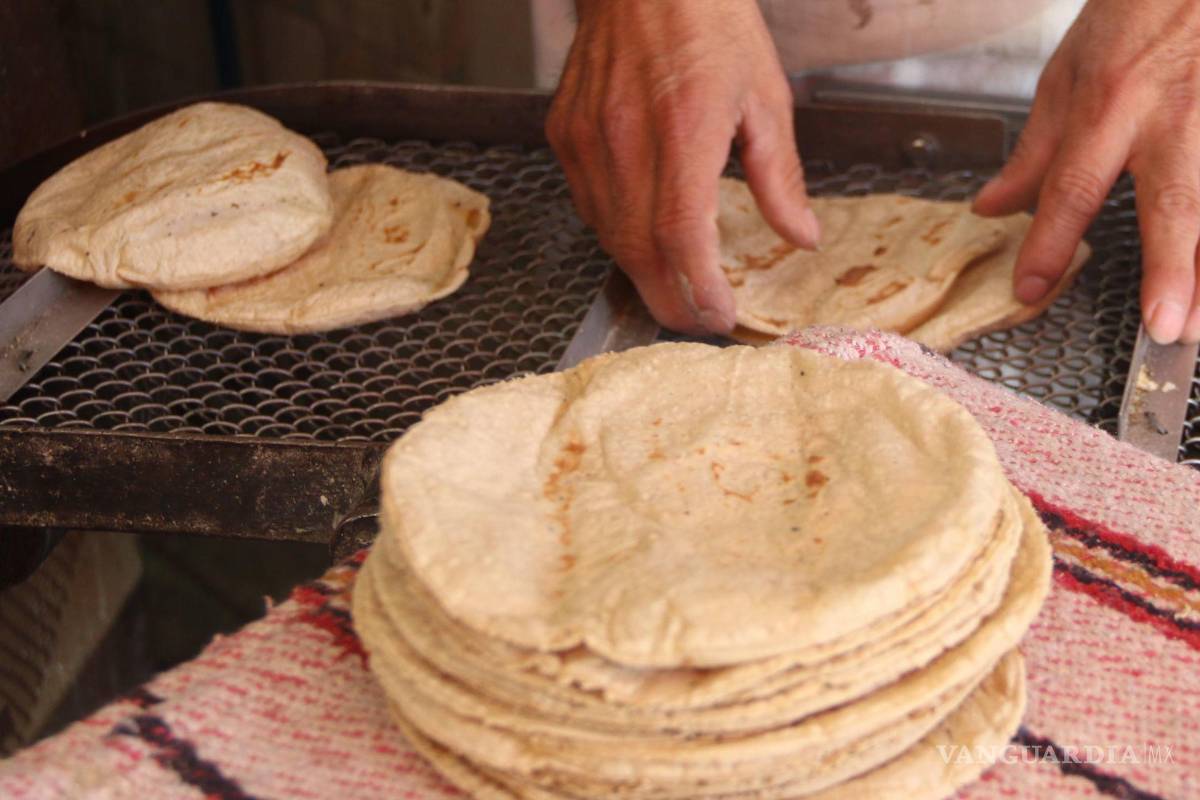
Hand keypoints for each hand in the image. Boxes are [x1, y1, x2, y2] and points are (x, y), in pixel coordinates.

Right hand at [546, 0, 819, 333]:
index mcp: (684, 126)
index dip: (700, 287)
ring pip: (609, 237)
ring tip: (678, 291)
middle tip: (701, 323)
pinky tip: (643, 240)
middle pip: (639, 251)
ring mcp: (587, 139)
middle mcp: (625, 138)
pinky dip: (617, 235)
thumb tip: (800, 235)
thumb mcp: (765, 94)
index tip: (721, 315)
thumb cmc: (707, 20)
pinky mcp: (565, 134)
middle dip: (671, 302)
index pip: (681, 234)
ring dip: (644, 274)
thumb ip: (780, 176)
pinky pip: (588, 207)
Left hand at [974, 0, 1199, 343]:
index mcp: (1109, 104)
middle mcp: (1173, 115)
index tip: (1031, 289)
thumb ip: (1034, 152)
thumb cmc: (1134, 17)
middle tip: (1164, 327)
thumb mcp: (1066, 75)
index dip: (1049, 242)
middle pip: (1175, 200)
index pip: (1072, 186)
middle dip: (1171, 269)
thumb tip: (991, 209)